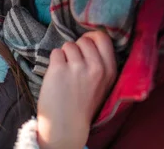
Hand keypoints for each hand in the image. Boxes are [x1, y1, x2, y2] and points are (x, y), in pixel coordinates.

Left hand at [37, 31, 116, 148]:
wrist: (66, 125)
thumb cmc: (82, 103)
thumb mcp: (102, 84)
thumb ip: (100, 63)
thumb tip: (88, 39)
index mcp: (110, 70)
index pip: (103, 38)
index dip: (91, 38)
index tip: (85, 46)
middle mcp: (96, 67)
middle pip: (84, 39)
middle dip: (76, 47)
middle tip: (73, 64)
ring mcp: (78, 67)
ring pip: (68, 45)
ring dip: (64, 55)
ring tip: (65, 72)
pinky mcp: (59, 69)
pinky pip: (55, 52)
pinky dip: (54, 61)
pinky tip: (57, 76)